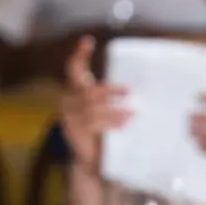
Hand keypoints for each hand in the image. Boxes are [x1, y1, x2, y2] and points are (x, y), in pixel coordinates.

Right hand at [58, 37, 128, 177]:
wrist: (91, 163)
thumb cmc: (104, 132)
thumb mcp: (107, 110)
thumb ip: (112, 98)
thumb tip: (138, 86)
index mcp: (75, 91)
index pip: (73, 68)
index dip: (79, 54)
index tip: (88, 41)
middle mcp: (67, 102)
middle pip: (86, 89)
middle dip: (108, 89)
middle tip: (128, 91)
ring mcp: (69, 118)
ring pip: (92, 106)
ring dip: (113, 109)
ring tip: (131, 114)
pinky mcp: (74, 133)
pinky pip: (93, 123)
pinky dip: (110, 121)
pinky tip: (122, 124)